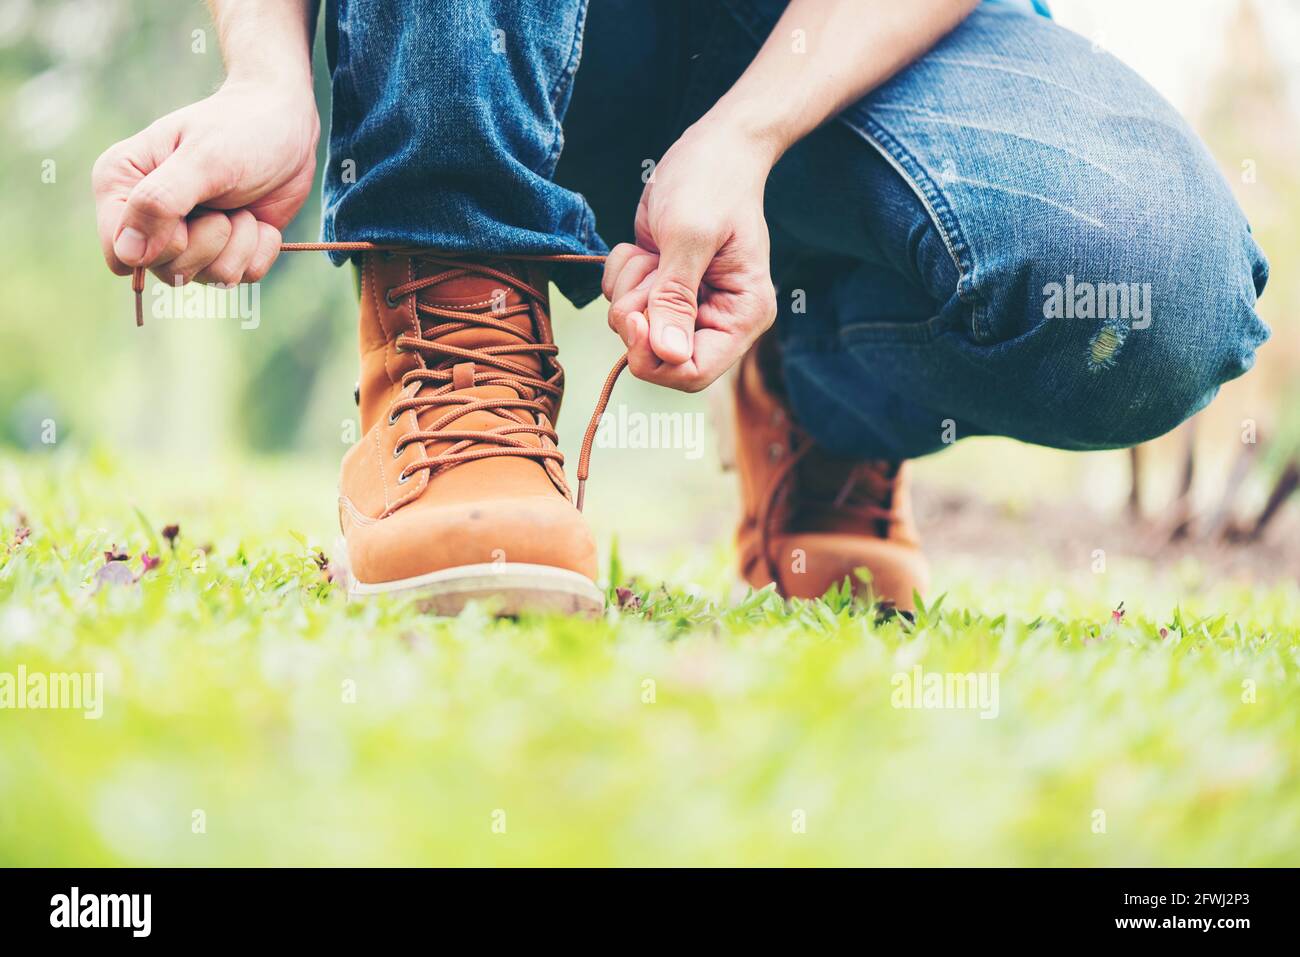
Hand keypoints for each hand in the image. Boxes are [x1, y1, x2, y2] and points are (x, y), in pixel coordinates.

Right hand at [92, 77, 318, 286]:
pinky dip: (259, 249)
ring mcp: (187, 238)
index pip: (120, 253)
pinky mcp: (224, 250)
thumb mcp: (202, 161)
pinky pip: (241, 277)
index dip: (159, 247)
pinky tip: (258, 219)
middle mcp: (147, 218)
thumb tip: (127, 255)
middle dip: (210, 242)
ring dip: (239, 244)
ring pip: (209, 278)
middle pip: (168, 271)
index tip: (188, 214)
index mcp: (121, 186)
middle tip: (224, 203)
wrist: (286, 125)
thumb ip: (159, 204)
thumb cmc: (239, 130)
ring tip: (242, 207)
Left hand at [602, 120, 777, 392]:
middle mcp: (717, 319)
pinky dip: (623, 276)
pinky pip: (623, 304)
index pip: (693, 373)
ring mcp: (688, 306)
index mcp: (741, 315)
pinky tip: (645, 248)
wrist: (714, 147)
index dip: (655, 357)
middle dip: (639, 315)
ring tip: (652, 252)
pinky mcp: (662, 289)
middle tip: (648, 270)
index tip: (636, 318)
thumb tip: (667, 355)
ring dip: (629, 289)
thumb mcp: (689, 236)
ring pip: (634, 331)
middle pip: (658, 358)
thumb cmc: (712, 182)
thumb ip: (675, 298)